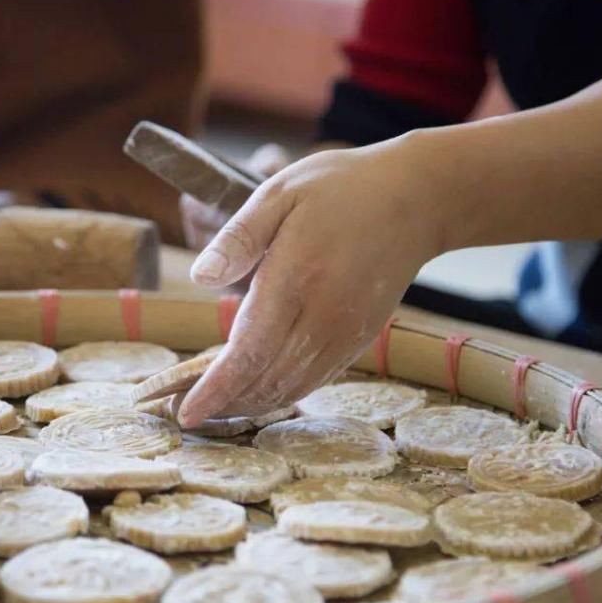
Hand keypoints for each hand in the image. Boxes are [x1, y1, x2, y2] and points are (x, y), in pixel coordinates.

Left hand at [177, 136, 450, 425]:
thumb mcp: (280, 193)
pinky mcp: (360, 339)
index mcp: (295, 279)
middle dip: (224, 403)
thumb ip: (238, 238)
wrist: (416, 199)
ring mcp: (346, 333)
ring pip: (292, 387)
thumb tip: (199, 277)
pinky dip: (283, 393)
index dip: (215, 389)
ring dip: (251, 405)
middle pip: (267, 380)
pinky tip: (259, 392)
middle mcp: (323, 317)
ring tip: (215, 408)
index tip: (186, 413)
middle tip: (185, 411)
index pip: (249, 352)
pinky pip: (316, 379)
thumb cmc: (341, 189)